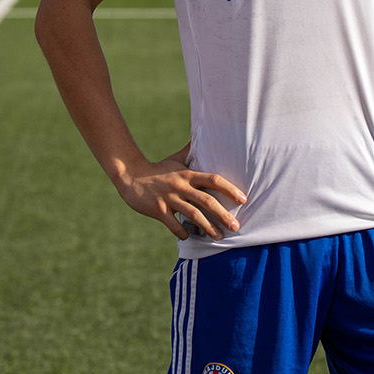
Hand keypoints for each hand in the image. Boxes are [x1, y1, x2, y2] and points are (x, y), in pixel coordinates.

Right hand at [115, 144, 247, 241]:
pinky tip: (189, 236)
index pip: (213, 179)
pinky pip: (173, 225)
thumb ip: (190, 151)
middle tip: (236, 227)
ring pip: (193, 215)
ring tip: (219, 237)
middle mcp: (181, 186)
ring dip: (208, 228)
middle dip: (223, 215)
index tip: (242, 199)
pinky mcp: (158, 210)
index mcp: (188, 174)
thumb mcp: (175, 158)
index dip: (229, 189)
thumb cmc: (158, 169)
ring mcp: (169, 198)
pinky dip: (183, 233)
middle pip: (207, 201)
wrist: (130, 175)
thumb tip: (201, 136)